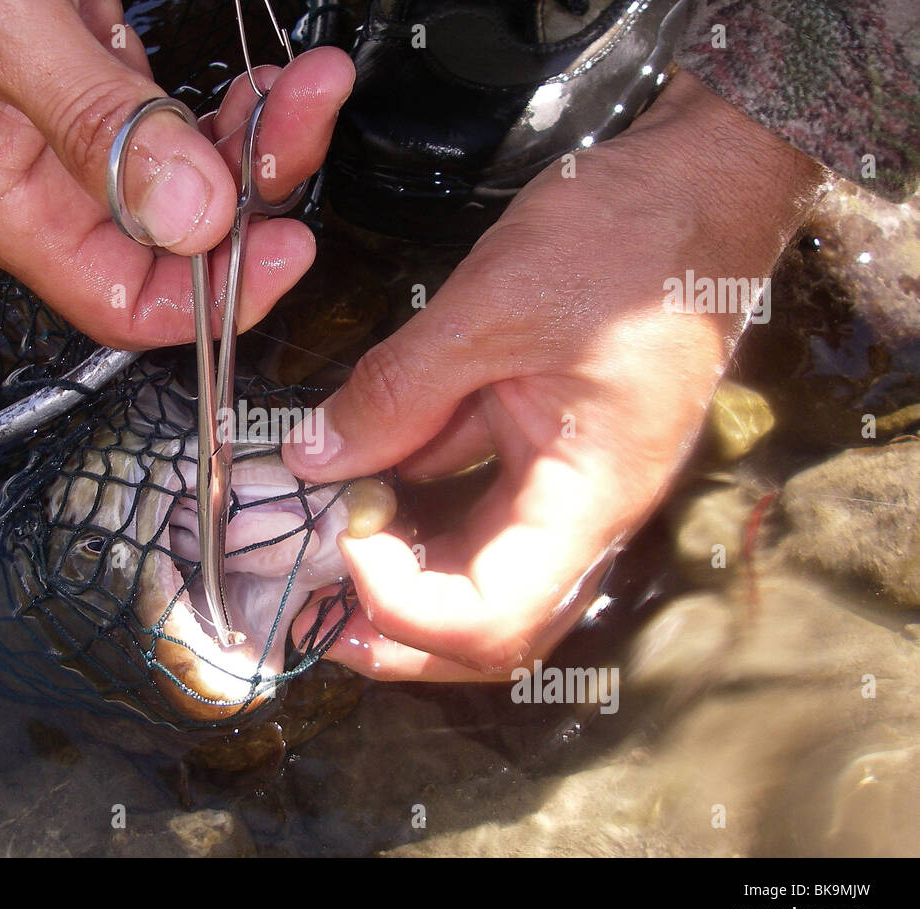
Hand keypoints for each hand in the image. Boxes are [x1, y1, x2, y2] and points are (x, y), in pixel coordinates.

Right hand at [0, 0, 352, 347]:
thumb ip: (90, 122)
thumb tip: (191, 218)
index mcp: (9, 204)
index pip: (123, 301)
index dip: (211, 296)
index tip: (283, 248)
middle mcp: (52, 187)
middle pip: (180, 241)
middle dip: (257, 192)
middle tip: (306, 118)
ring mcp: (84, 138)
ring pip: (198, 183)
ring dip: (260, 141)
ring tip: (308, 83)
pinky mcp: (106, 90)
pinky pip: (187, 127)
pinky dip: (235, 109)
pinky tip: (266, 81)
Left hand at [285, 71, 827, 680]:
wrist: (701, 184)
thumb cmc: (628, 236)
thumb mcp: (493, 305)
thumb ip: (396, 391)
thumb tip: (314, 457)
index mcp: (590, 498)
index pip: (494, 620)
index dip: (402, 603)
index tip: (343, 531)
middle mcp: (583, 512)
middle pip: (484, 622)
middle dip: (389, 623)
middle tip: (308, 596)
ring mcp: (566, 483)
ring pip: (473, 568)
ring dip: (393, 565)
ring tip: (320, 532)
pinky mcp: (546, 447)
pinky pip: (472, 500)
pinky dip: (410, 496)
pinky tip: (360, 466)